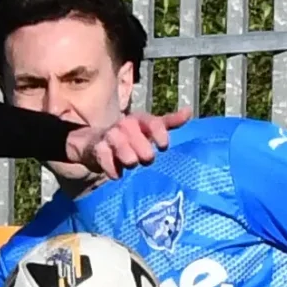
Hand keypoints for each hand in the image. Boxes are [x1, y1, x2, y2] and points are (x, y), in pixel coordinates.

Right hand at [65, 107, 190, 179]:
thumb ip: (170, 122)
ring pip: (122, 149)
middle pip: (137, 138)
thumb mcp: (150, 127)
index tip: (163, 146)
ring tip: (132, 164)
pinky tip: (118, 175)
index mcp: (139, 119)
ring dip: (129, 159)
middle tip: (147, 159)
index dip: (160, 135)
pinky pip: (105, 160)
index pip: (153, 123)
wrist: (97, 141)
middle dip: (144, 152)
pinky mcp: (97, 149)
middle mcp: (124, 124)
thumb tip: (189, 111)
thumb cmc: (131, 136)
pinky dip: (113, 170)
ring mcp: (109, 136)